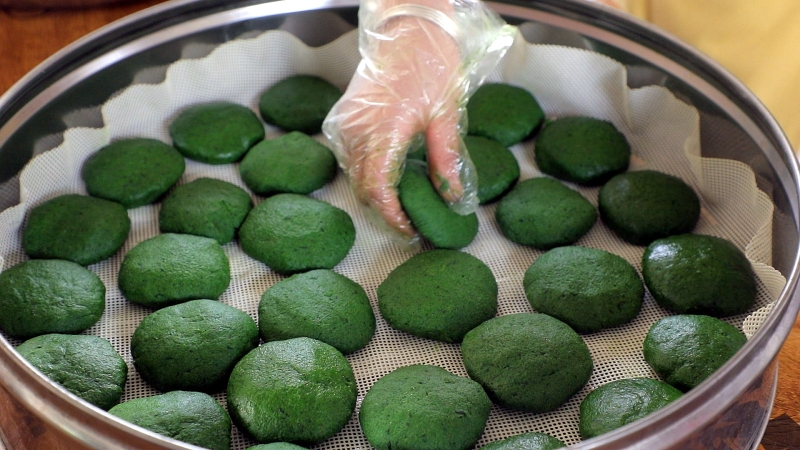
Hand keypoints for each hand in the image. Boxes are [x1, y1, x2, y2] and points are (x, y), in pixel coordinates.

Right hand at [325, 13, 470, 238]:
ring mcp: (345, 123)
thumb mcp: (446, 113)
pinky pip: (347, 157)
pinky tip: (386, 179)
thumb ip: (446, 159)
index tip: (410, 229)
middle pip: (362, 187)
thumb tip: (451, 196)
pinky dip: (363, 173)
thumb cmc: (430, 62)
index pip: (379, 190)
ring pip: (352, 174)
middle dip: (384, 211)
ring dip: (373, 194)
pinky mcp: (342, 117)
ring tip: (400, 207)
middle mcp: (357, 130)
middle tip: (409, 225)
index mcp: (384, 130)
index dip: (392, 216)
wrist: (407, 26)